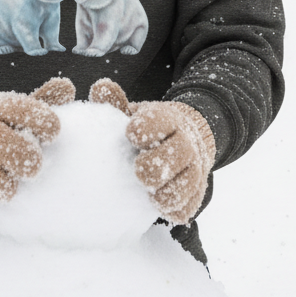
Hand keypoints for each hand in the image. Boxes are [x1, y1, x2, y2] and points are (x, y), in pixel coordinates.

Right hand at [0, 77, 74, 213]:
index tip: (53, 135)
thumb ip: (43, 100)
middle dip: (24, 157)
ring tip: (13, 187)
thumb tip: (69, 87)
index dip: (43, 122)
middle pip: (0, 141)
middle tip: (34, 168)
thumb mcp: (15, 109)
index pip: (21, 109)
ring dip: (3, 184)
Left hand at [90, 79, 215, 225]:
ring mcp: (194, 167)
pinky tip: (162, 208)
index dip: (145, 129)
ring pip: (188, 182)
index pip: (161, 121)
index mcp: (169, 120)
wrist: (188, 137)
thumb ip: (116, 103)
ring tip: (151, 195)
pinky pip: (190, 204)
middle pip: (178, 154)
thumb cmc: (150, 128)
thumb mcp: (136, 114)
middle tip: (138, 171)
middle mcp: (186, 142)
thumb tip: (99, 87)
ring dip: (168, 192)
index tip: (130, 134)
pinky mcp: (196, 191)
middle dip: (155, 165)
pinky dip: (177, 209)